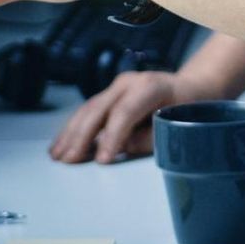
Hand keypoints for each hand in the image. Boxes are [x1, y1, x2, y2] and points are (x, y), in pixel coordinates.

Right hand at [49, 70, 189, 163]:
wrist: (187, 88)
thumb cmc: (185, 109)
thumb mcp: (176, 125)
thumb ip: (150, 138)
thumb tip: (123, 148)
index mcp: (150, 86)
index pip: (125, 112)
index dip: (112, 137)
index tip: (101, 160)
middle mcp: (129, 82)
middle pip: (99, 109)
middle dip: (82, 136)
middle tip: (69, 160)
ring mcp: (117, 86)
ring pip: (88, 109)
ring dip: (70, 133)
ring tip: (57, 155)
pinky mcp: (109, 94)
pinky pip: (88, 111)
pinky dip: (73, 129)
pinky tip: (61, 144)